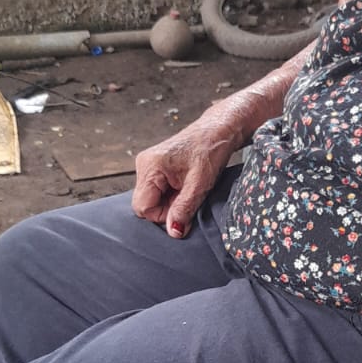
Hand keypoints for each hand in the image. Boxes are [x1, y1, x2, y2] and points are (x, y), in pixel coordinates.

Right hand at [131, 108, 244, 237]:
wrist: (218, 131)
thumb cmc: (210, 150)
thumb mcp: (200, 185)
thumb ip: (184, 209)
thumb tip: (174, 232)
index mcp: (150, 166)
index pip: (143, 207)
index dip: (163, 215)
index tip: (183, 208)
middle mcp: (144, 164)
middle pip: (145, 204)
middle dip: (167, 208)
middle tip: (188, 196)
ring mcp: (148, 165)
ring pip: (152, 199)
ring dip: (170, 201)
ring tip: (188, 188)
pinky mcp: (154, 167)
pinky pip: (157, 191)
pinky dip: (171, 194)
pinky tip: (184, 185)